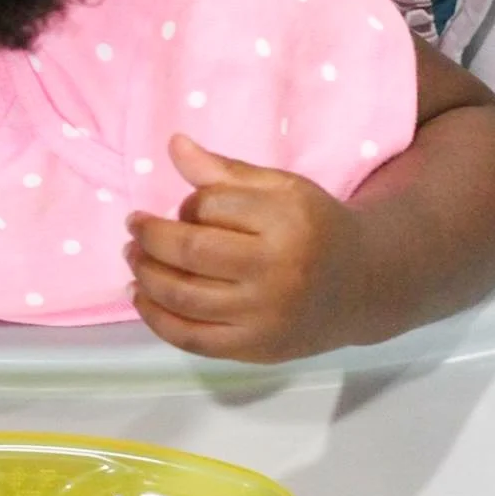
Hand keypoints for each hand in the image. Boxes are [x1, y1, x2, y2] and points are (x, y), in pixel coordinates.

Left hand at [126, 134, 369, 362]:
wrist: (361, 287)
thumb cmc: (315, 229)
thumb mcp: (283, 189)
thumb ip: (227, 171)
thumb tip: (174, 146)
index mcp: (286, 221)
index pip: (210, 206)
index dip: (187, 205)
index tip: (184, 208)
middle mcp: (276, 271)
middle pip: (190, 252)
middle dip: (149, 237)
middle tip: (134, 227)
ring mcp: (263, 316)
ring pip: (183, 297)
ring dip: (145, 275)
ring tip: (133, 258)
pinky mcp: (254, 349)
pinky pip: (191, 339)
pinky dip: (156, 318)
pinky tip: (140, 296)